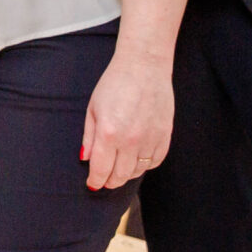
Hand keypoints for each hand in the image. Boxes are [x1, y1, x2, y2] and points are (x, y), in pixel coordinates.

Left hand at [82, 51, 172, 189]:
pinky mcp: (165, 135)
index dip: (96, 181)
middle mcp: (131, 140)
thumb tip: (86, 160)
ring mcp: (151, 139)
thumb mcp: (93, 108)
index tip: (93, 184)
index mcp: (109, 133)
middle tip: (104, 180)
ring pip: (139, 171)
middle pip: (120, 175)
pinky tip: (137, 159)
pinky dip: (145, 165)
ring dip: (127, 174)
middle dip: (110, 181)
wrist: (144, 66)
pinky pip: (155, 161)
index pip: (101, 169)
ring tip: (119, 169)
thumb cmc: (115, 84)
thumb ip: (89, 137)